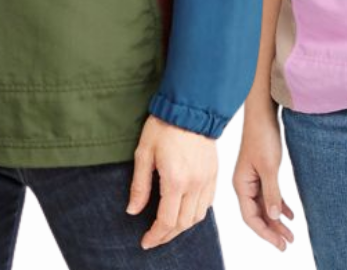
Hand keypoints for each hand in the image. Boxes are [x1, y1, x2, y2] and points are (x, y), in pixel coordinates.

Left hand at [127, 114, 216, 248]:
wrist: (191, 106)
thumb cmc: (165, 125)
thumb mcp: (144, 152)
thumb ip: (139, 185)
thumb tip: (133, 210)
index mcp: (175, 179)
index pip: (167, 220)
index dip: (155, 236)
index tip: (146, 241)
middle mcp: (194, 183)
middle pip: (183, 223)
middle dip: (167, 235)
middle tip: (154, 238)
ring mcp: (207, 178)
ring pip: (198, 217)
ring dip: (182, 227)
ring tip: (168, 227)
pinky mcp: (214, 172)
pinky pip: (208, 203)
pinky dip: (196, 213)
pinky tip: (185, 211)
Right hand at [233, 98, 294, 250]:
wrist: (262, 111)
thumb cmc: (262, 135)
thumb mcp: (269, 166)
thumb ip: (271, 192)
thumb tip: (273, 216)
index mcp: (241, 185)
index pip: (250, 217)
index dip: (265, 233)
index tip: (280, 243)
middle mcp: (244, 184)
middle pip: (257, 214)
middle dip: (272, 230)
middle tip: (288, 243)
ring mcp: (252, 178)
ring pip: (264, 205)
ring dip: (276, 219)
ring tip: (291, 233)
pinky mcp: (261, 170)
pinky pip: (269, 194)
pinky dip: (279, 204)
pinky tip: (290, 214)